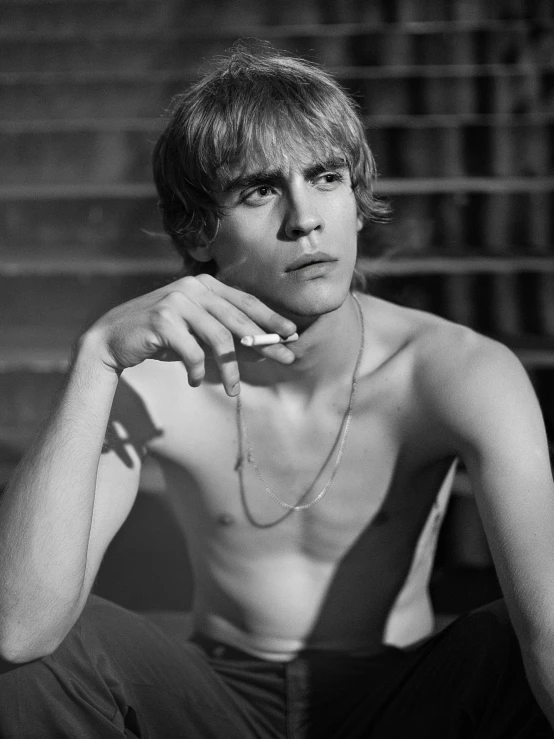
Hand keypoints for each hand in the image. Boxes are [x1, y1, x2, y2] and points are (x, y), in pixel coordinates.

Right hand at [83, 274, 296, 395]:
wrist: (112, 338)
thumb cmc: (161, 336)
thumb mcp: (196, 331)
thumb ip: (225, 333)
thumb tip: (265, 348)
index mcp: (205, 284)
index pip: (246, 301)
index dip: (271, 318)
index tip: (292, 334)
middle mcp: (193, 287)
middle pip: (239, 319)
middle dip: (265, 342)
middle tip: (285, 360)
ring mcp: (177, 301)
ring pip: (219, 338)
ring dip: (230, 369)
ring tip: (233, 391)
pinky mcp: (162, 320)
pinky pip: (193, 352)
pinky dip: (198, 371)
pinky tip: (195, 381)